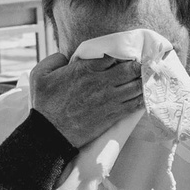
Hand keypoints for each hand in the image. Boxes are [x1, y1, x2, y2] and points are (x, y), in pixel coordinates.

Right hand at [28, 50, 144, 148]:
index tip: (126, 55)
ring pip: (136, 85)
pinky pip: (135, 104)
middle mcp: (101, 82)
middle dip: (139, 65)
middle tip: (145, 63)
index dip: (121, 55)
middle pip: (130, 69)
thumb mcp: (39, 75)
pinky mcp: (113, 114)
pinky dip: (144, 97)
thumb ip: (54, 60)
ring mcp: (109, 99)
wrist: (50, 134)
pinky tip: (149, 94)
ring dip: (144, 80)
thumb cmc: (44, 105)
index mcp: (84, 69)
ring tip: (150, 77)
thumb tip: (65, 55)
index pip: (113, 55)